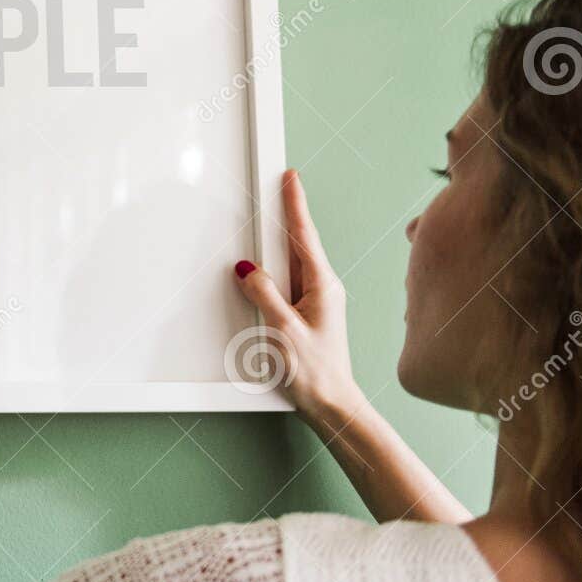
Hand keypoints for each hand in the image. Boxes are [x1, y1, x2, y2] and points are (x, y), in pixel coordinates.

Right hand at [232, 169, 363, 425]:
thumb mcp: (283, 330)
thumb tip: (248, 269)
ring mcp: (317, 301)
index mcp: (323, 286)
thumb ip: (265, 295)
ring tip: (265, 229)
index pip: (304, 236)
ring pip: (291, 264)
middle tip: (277, 189)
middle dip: (286, 216)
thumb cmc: (315, 372)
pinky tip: (265, 272)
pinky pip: (288, 283)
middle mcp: (323, 289)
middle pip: (298, 244)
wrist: (332, 403)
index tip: (290, 178)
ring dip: (278, 246)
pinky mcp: (308, 313)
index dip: (295, 204)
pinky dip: (275, 272)